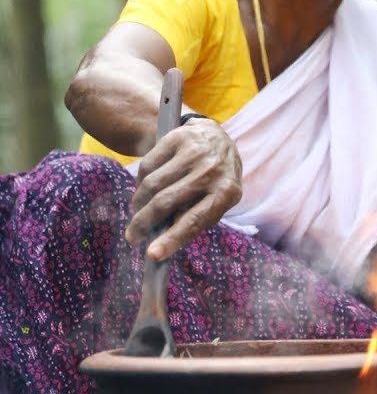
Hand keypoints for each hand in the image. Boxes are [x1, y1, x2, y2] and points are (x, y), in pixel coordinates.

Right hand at [125, 118, 242, 259]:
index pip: (195, 220)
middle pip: (166, 202)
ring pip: (152, 184)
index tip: (152, 255)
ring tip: (139, 211)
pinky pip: (147, 166)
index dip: (173, 239)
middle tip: (132, 237)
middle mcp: (212, 171)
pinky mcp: (178, 138)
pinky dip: (140, 181)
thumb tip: (162, 240)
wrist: (217, 138)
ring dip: (139, 203)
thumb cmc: (215, 180)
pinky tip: (144, 188)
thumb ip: (194, 218)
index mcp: (227, 192)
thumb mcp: (215, 201)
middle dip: (143, 223)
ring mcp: (195, 153)